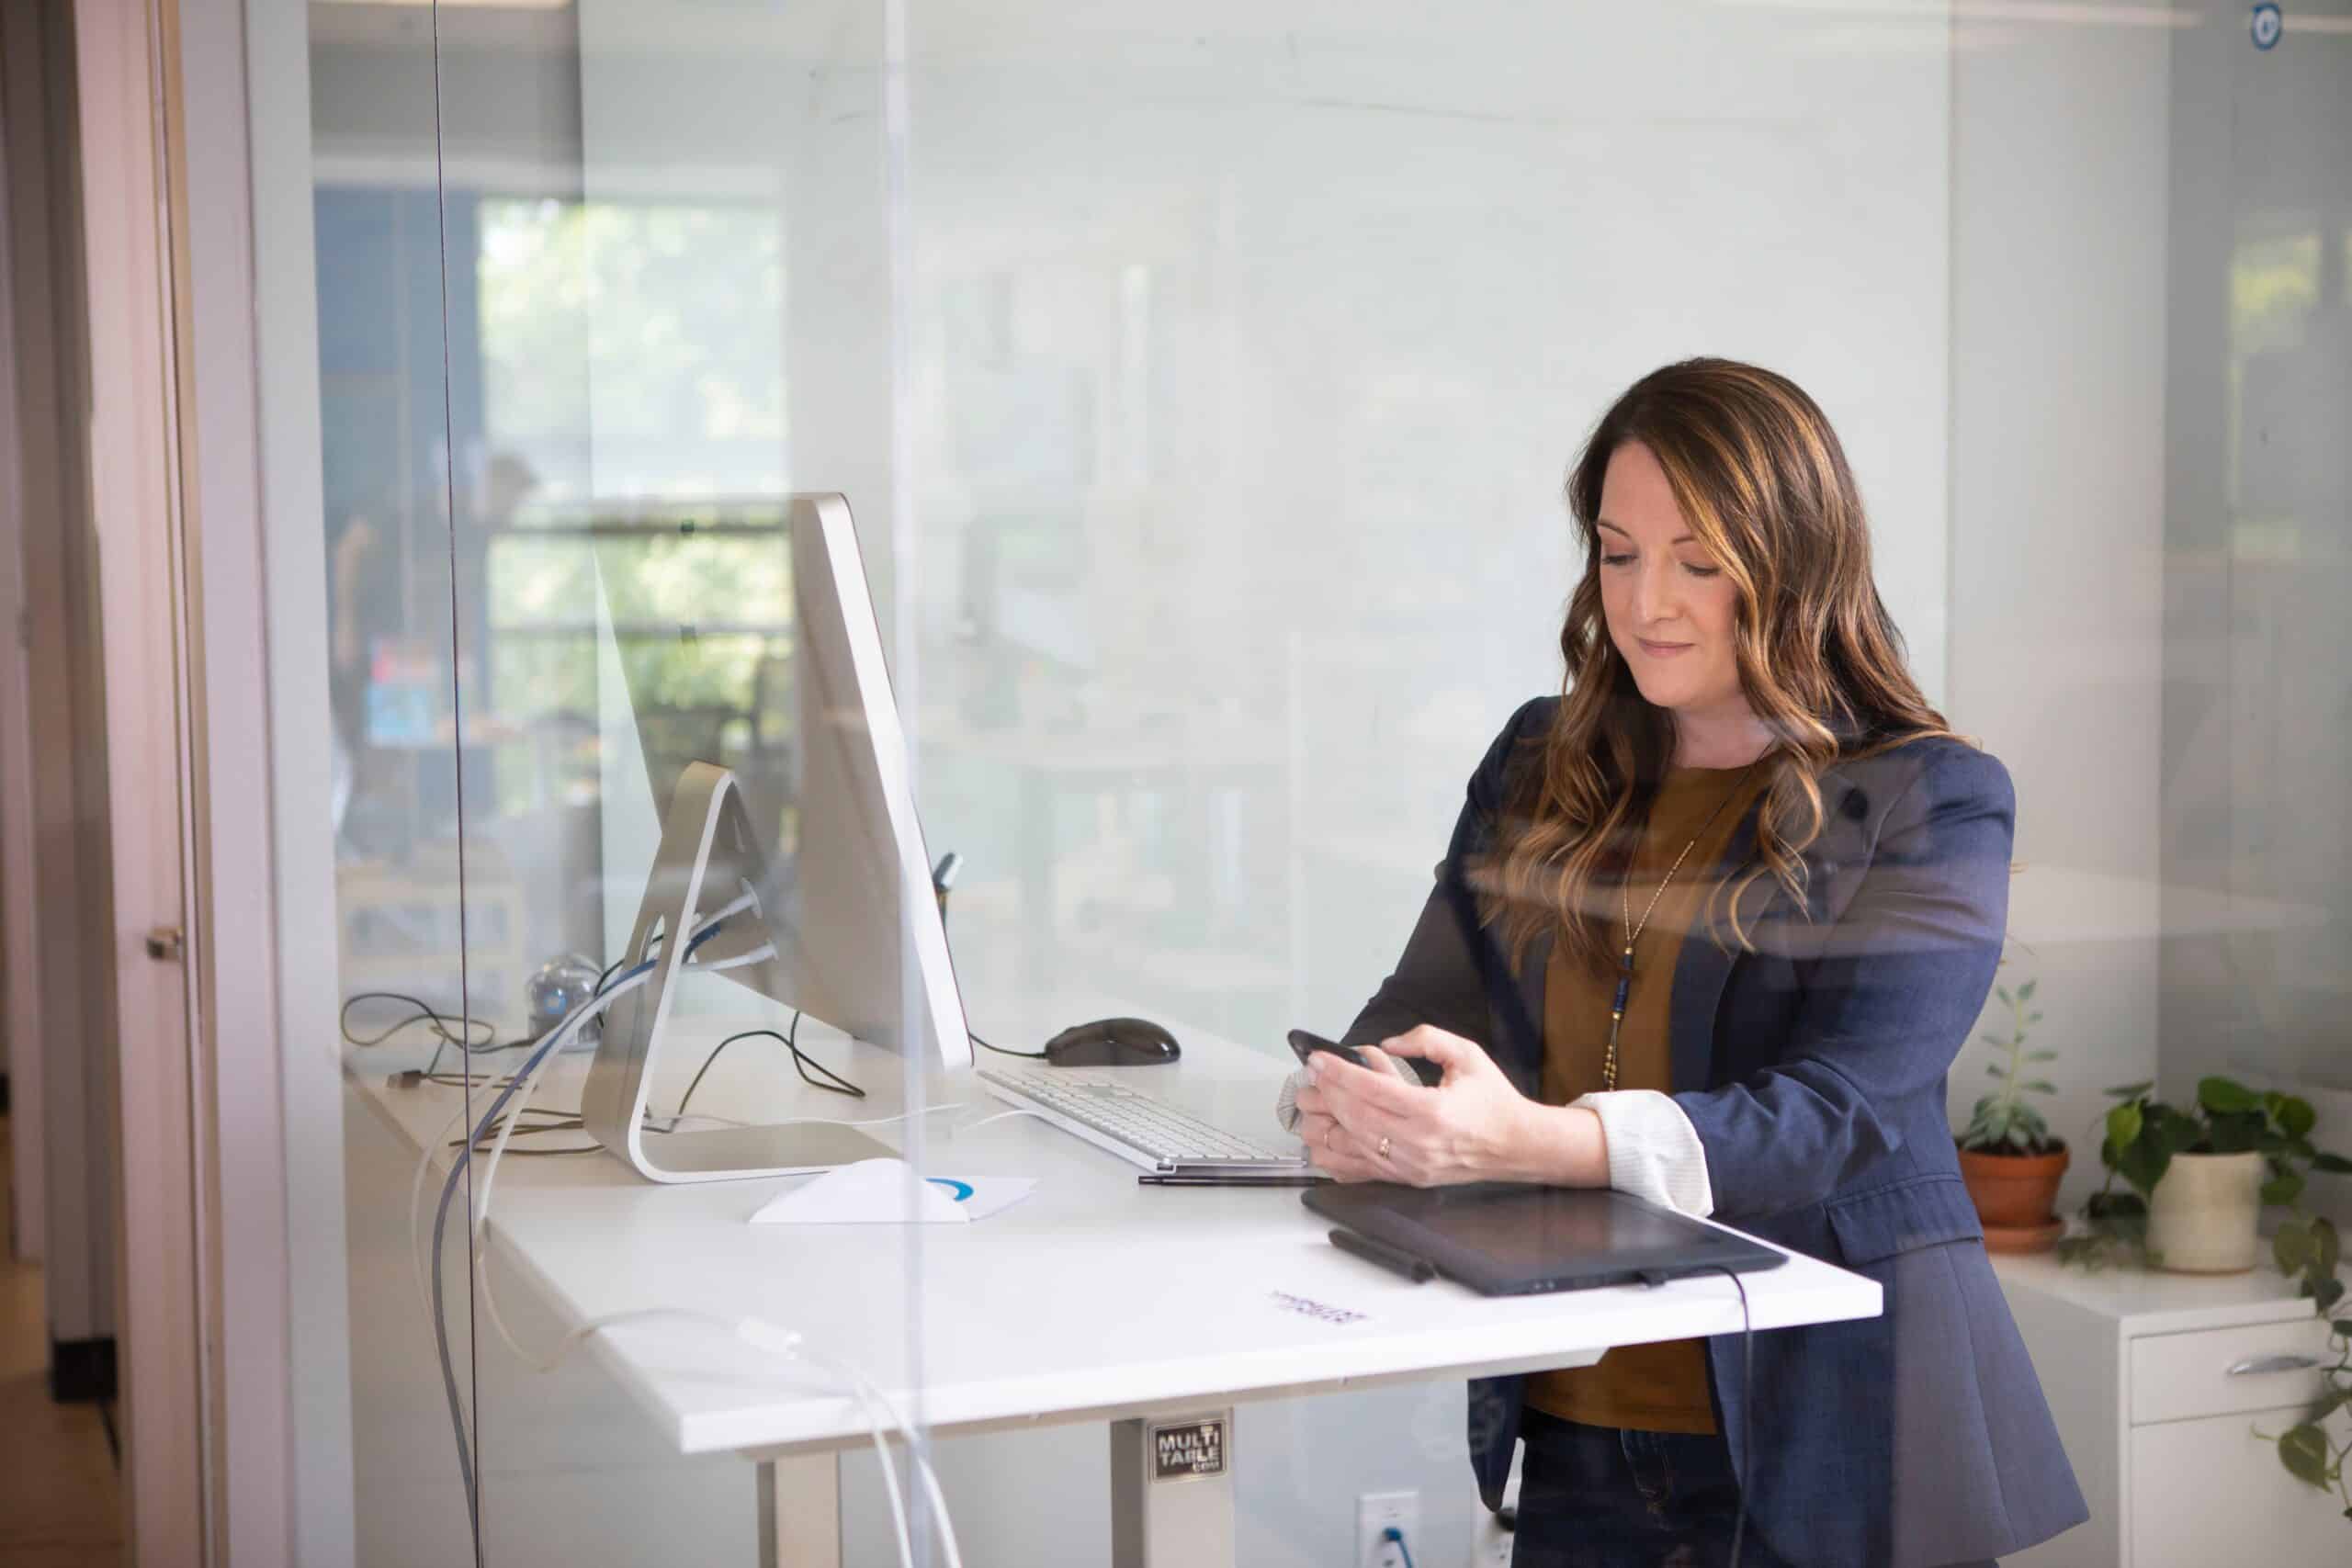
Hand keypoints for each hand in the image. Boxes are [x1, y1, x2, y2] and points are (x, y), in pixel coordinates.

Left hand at [1295, 1026, 1602, 1186]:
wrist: (1516, 1145)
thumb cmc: (1492, 1100)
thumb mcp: (1467, 1055)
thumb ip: (1426, 1038)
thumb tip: (1387, 1044)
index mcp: (1432, 1111)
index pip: (1371, 1090)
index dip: (1339, 1073)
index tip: (1318, 1059)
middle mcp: (1417, 1143)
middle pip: (1354, 1117)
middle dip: (1325, 1094)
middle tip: (1308, 1076)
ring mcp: (1409, 1166)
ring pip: (1350, 1146)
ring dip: (1322, 1124)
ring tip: (1309, 1103)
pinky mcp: (1406, 1179)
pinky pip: (1358, 1171)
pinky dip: (1334, 1155)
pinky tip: (1319, 1138)